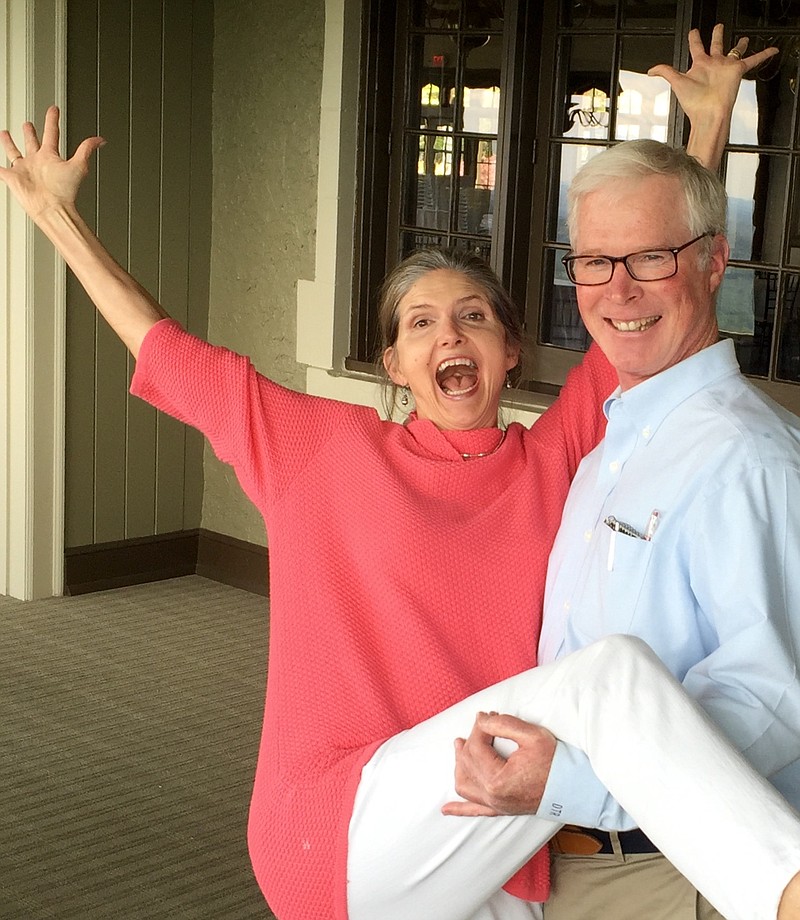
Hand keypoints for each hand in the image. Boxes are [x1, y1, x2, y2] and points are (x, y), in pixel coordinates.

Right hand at [0, 105, 104, 220]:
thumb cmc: (64, 191)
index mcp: (51, 157)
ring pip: (14, 152)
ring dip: (9, 143)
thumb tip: (101, 140)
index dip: (52, 120)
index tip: (53, 109)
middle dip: (30, 133)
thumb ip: (86, 150)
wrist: (51, 208)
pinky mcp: (12, 178)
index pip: (51, 133)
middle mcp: (37, 162)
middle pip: (32, 143)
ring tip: (5, 134)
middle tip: (28, 124)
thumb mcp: (78, 166)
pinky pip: (0, 170)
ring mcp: (24, 169)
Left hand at [441, 711, 556, 816]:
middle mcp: (492, 796)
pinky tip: (445, 810)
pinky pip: (475, 811)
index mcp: (497, 780)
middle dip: (472, 739)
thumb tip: (481, 719)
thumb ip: (502, 724)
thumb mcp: (532, 735)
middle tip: (484, 725)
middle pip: (468, 763)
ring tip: (461, 747)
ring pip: (464, 786)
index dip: (480, 727)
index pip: (476, 747)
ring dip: (460, 765)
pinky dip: (459, 809)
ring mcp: (496, 806)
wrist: (574, 787)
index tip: (489, 715)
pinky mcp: (501, 810)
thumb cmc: (556, 762)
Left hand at [648, 24, 777, 126]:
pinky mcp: (737, 71)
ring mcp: (726, 67)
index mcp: (699, 65)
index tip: (693, 32)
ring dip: (740, 44)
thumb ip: (665, 72)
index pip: (696, 47)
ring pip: (734, 50)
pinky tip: (772, 50)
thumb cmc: (694, 103)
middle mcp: (713, 64)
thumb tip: (650, 70)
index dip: (694, 38)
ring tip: (744, 38)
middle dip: (716, 35)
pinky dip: (763, 54)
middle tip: (718, 26)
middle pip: (715, 45)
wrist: (708, 114)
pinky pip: (754, 60)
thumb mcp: (677, 82)